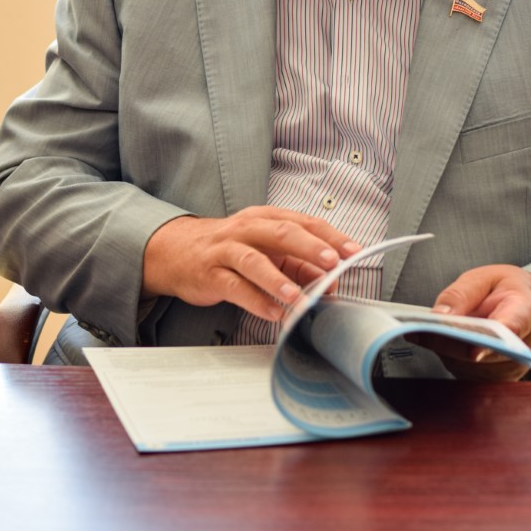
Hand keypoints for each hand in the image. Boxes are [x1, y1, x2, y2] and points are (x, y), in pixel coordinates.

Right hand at [142, 207, 360, 320]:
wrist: (177, 251)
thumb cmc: (230, 248)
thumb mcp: (266, 249)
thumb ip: (298, 263)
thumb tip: (330, 279)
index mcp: (265, 218)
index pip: (303, 222)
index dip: (330, 236)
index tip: (353, 251)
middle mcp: (247, 230)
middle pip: (281, 233)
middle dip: (310, 248)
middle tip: (332, 264)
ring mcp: (226, 251)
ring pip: (254, 261)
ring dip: (279, 280)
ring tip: (298, 297)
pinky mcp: (211, 274)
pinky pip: (235, 287)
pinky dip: (255, 300)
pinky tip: (271, 312)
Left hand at [418, 265, 530, 380]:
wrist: (523, 304)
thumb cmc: (504, 289)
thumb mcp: (483, 278)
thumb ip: (461, 294)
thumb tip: (439, 315)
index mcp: (525, 313)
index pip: (512, 329)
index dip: (491, 342)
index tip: (472, 350)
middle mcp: (522, 347)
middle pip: (482, 353)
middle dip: (450, 342)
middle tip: (420, 330)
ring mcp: (510, 367)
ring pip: (469, 367)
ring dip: (446, 350)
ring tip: (427, 331)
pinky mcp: (495, 379)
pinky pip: (466, 373)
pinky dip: (450, 357)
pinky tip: (439, 341)